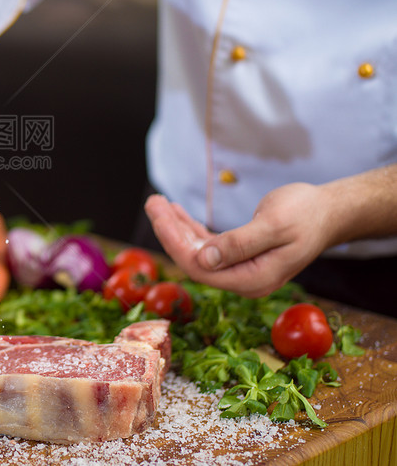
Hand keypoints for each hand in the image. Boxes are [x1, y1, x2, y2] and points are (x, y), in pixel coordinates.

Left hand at [144, 183, 336, 297]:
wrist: (329, 212)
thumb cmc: (306, 214)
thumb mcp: (274, 225)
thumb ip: (239, 244)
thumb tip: (205, 259)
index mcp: (252, 279)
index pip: (200, 267)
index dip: (175, 242)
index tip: (159, 214)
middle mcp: (242, 280)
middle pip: (193, 260)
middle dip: (169, 231)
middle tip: (152, 201)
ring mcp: (240, 270)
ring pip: (197, 252)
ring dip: (176, 227)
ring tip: (158, 202)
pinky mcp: (239, 257)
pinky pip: (206, 246)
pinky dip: (189, 228)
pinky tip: (175, 212)